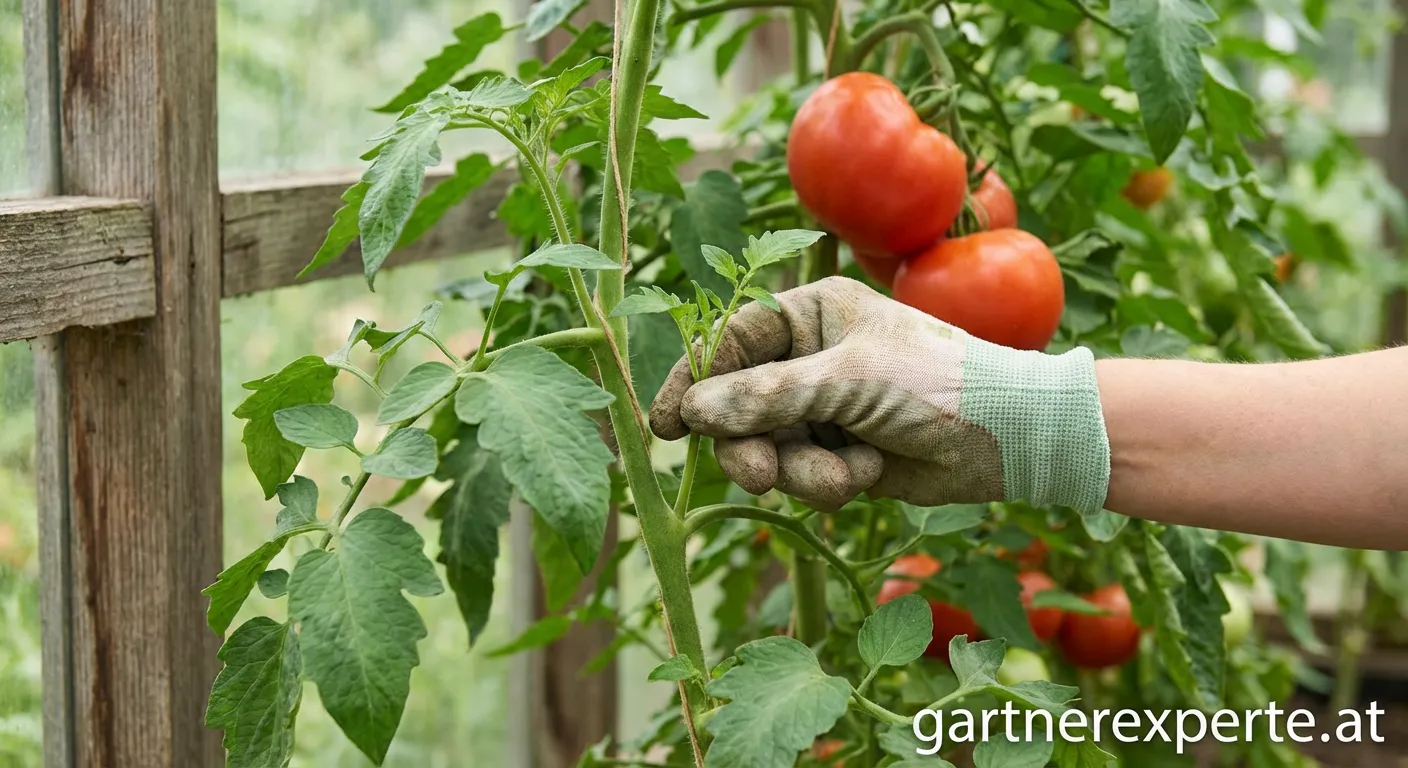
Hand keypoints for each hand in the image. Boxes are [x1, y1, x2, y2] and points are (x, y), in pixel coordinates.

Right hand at [648, 276, 1108, 511]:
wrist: (1008, 438)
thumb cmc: (937, 383)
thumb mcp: (849, 381)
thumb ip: (769, 396)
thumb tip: (695, 411)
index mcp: (810, 313)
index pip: (729, 343)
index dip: (692, 382)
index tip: (665, 427)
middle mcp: (809, 356)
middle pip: (736, 405)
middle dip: (749, 444)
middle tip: (759, 476)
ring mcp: (822, 407)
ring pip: (766, 448)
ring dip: (799, 471)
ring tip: (842, 476)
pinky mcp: (837, 452)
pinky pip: (800, 476)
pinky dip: (828, 482)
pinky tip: (868, 473)